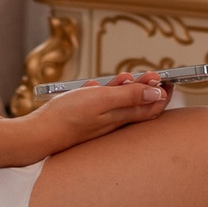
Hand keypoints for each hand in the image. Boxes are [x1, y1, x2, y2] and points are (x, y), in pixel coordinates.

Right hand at [42, 69, 172, 151]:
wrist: (39, 133)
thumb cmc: (69, 116)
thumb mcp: (103, 100)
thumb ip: (130, 97)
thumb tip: (158, 94)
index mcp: (122, 117)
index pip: (153, 107)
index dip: (163, 93)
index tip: (168, 78)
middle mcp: (114, 121)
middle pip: (138, 104)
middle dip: (146, 87)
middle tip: (149, 73)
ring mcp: (100, 121)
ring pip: (119, 103)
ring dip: (123, 87)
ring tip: (123, 76)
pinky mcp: (86, 119)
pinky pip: (100, 104)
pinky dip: (100, 92)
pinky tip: (92, 87)